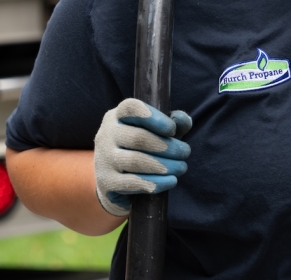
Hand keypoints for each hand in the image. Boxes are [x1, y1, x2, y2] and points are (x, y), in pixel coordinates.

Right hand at [93, 98, 192, 216]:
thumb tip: (183, 121)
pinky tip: (171, 181)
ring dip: (165, 165)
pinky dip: (157, 182)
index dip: (154, 117)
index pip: (131, 108)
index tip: (173, 129)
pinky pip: (133, 182)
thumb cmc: (141, 150)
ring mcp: (104, 159)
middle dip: (168, 146)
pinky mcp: (107, 182)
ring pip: (136, 161)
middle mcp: (106, 135)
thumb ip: (172, 123)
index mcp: (117, 117)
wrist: (116, 182)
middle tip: (185, 152)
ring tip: (181, 167)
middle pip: (138, 138)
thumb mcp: (156, 133)